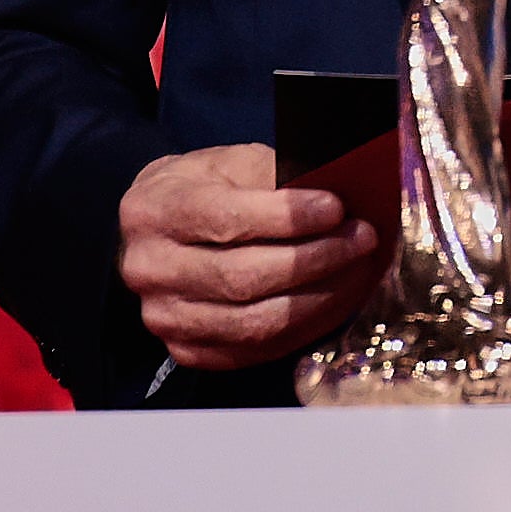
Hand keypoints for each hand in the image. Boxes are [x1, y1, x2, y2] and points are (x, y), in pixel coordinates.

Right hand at [117, 145, 381, 370]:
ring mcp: (163, 316)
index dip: (286, 217)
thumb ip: (275, 177)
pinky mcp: (186, 349)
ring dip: (319, 296)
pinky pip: (255, 349)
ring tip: (359, 266)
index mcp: (153, 210)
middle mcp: (148, 269)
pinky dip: (305, 325)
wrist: (163, 227)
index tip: (335, 208)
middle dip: (314, 258)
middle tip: (362, 237)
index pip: (224, 219)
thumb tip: (335, 196)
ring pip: (253, 322)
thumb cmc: (208, 187)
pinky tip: (337, 296)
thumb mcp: (233, 162)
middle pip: (241, 278)